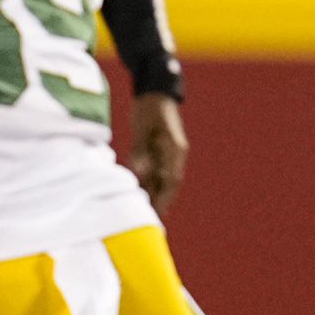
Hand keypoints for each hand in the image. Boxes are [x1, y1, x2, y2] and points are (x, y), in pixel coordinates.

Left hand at [129, 92, 187, 211]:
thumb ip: (140, 150)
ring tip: (146, 215)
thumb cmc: (148, 107)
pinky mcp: (161, 150)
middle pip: (170, 184)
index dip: (165, 199)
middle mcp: (174, 154)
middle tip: (153, 224)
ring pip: (163, 180)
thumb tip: (140, 172)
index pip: (171, 181)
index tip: (157, 215)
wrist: (154, 90)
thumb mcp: (142, 128)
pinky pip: (157, 171)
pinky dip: (150, 184)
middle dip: (162, 203)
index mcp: (174, 150)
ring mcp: (169, 153)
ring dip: (155, 195)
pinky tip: (141, 194)